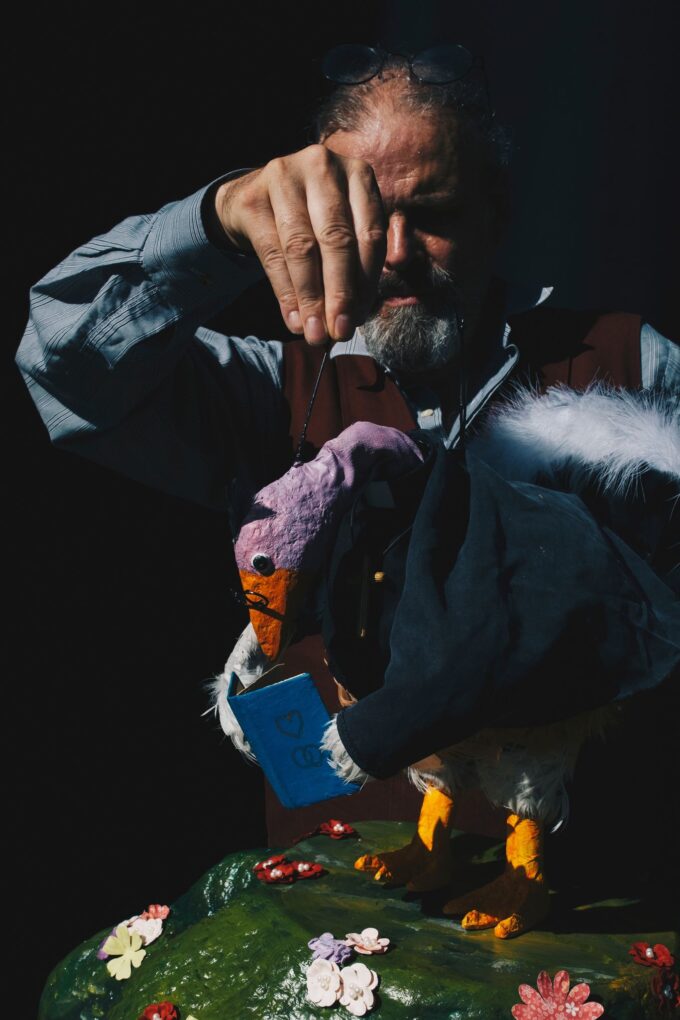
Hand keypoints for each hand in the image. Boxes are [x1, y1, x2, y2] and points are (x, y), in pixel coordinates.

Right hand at [214, 145, 386, 343]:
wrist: (254, 201)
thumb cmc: (311, 220)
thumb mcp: (343, 228)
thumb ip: (359, 263)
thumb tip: (357, 316)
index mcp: (358, 174)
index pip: (370, 234)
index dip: (366, 282)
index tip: (360, 319)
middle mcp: (323, 167)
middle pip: (337, 239)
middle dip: (339, 293)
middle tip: (339, 332)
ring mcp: (284, 177)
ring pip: (302, 248)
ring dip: (310, 298)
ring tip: (314, 332)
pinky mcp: (253, 198)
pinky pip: (272, 253)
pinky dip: (285, 292)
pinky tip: (293, 319)